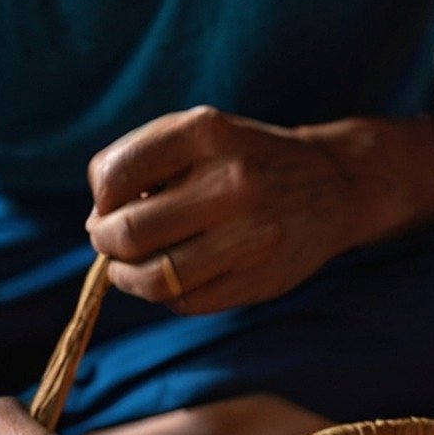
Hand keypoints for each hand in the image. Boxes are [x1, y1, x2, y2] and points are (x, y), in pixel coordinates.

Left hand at [86, 107, 396, 314]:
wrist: (334, 186)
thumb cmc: (247, 160)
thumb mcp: (202, 134)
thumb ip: (145, 160)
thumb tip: (99, 218)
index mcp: (207, 132)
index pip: (116, 175)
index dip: (100, 200)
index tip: (107, 207)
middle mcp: (231, 182)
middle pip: (131, 233)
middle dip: (106, 242)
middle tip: (109, 242)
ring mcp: (249, 236)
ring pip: (154, 278)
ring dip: (126, 277)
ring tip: (127, 268)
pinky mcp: (258, 279)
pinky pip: (184, 302)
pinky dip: (164, 294)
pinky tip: (171, 277)